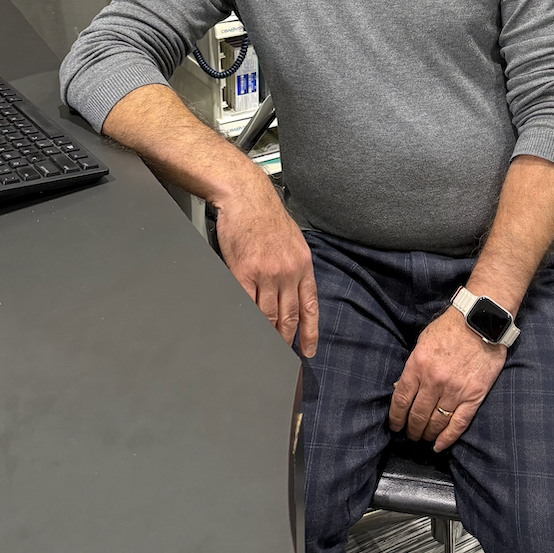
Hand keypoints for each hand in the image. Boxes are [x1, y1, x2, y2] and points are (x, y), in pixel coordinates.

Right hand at [215, 179, 318, 356]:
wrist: (247, 197)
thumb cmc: (267, 217)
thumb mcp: (294, 242)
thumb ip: (295, 268)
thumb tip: (293, 293)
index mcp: (303, 265)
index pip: (310, 306)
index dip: (310, 332)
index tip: (308, 350)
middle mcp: (288, 271)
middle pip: (288, 316)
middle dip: (286, 339)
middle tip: (283, 355)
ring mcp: (266, 273)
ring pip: (268, 315)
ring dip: (267, 334)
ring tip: (265, 346)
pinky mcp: (243, 271)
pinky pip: (246, 303)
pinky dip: (247, 319)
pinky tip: (248, 328)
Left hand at [389, 308, 506, 450]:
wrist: (480, 321)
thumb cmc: (449, 328)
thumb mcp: (422, 343)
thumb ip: (413, 367)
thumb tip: (402, 390)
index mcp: (418, 366)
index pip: (401, 400)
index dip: (395, 417)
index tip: (394, 426)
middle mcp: (434, 381)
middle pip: (417, 415)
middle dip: (411, 429)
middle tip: (410, 434)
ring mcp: (455, 391)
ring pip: (436, 422)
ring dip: (427, 434)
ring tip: (424, 437)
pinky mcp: (474, 396)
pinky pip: (458, 424)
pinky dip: (447, 438)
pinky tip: (439, 445)